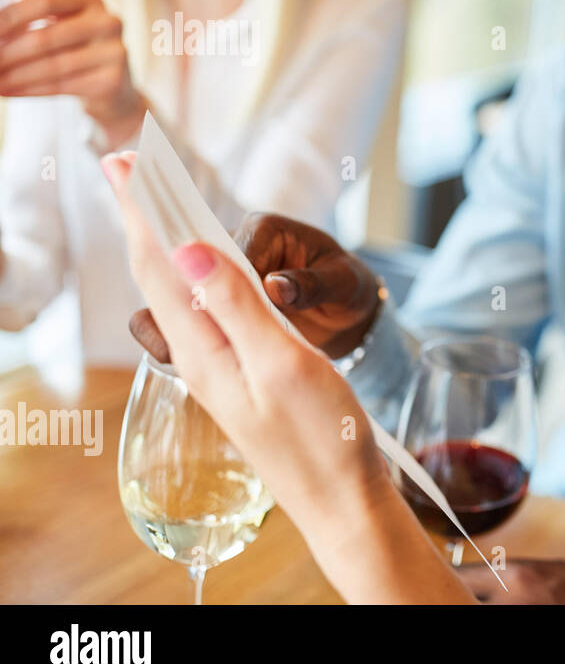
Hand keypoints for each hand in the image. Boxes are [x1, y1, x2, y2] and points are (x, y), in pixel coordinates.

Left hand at [0, 0, 144, 142]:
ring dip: (14, 75)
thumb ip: (29, 20)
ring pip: (51, 65)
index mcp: (91, 0)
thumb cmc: (76, 52)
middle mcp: (108, 22)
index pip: (44, 1)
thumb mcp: (58, 27)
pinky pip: (61, 86)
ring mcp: (115, 52)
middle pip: (45, 36)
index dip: (9, 16)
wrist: (113, 89)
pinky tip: (8, 91)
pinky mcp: (111, 81)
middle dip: (6, 52)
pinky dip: (28, 90)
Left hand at [102, 151, 474, 603]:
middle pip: (159, 275)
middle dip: (141, 218)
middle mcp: (202, 358)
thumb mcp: (283, 367)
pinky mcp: (244, 376)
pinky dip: (197, 274)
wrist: (344, 500)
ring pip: (179, 293)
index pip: (161, 266)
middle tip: (123, 167)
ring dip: (163, 243)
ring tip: (153, 206)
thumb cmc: (322, 439)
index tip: (123, 163)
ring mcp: (221, 369)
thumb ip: (238, 307)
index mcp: (205, 352)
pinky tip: (206, 271)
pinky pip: (206, 312)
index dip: (142, 211)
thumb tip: (188, 249)